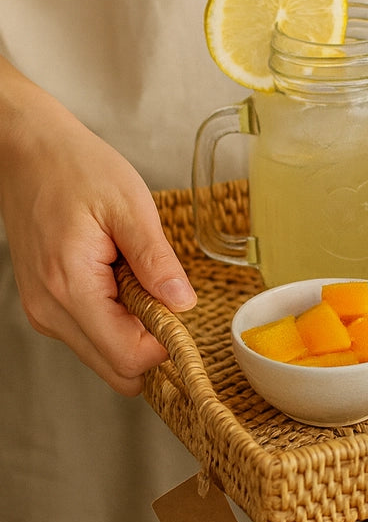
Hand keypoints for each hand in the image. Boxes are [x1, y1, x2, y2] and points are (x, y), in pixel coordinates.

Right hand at [0, 68, 195, 394]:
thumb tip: (184, 304)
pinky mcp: (47, 305)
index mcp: (70, 287)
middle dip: (152, 342)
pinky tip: (119, 276)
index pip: (128, 357)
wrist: (28, 152)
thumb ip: (157, 260)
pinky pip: (92, 334)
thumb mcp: (130, 206)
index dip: (166, 344)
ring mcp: (44, 311)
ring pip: (105, 355)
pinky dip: (117, 318)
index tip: (182, 309)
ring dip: (134, 328)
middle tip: (164, 292)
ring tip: (135, 274)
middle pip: (116, 370)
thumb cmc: (76, 169)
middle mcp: (49, 311)